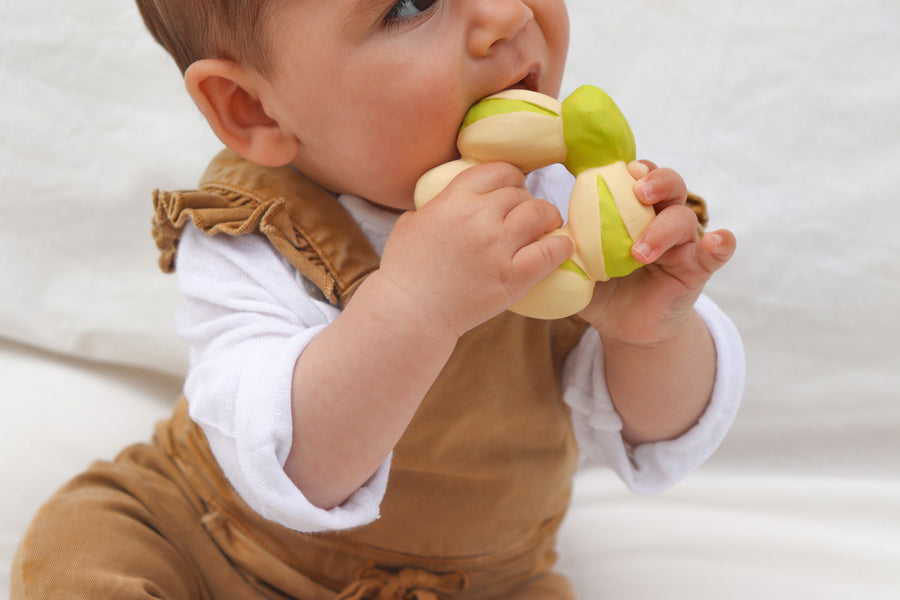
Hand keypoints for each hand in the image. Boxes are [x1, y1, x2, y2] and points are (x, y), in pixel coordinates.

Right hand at [379, 162, 573, 336]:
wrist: (409, 312)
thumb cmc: (403, 271)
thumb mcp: (409, 223)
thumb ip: (433, 206)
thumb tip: (445, 201)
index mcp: (454, 199)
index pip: (498, 171)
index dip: (511, 177)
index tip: (513, 188)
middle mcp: (478, 217)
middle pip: (520, 194)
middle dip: (527, 200)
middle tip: (528, 214)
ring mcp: (497, 247)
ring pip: (540, 214)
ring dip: (548, 217)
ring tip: (549, 226)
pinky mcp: (512, 277)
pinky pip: (549, 252)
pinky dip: (561, 246)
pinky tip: (564, 246)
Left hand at [579, 161, 736, 344]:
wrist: (623, 326)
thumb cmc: (601, 287)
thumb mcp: (578, 265)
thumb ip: (564, 246)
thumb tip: (539, 233)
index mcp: (632, 210)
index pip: (639, 177)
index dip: (633, 168)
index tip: (620, 169)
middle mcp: (660, 219)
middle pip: (670, 185)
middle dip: (656, 182)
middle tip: (639, 192)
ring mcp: (681, 243)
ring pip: (684, 217)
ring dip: (663, 228)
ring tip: (639, 252)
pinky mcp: (696, 269)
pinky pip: (716, 253)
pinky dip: (720, 244)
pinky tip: (717, 240)